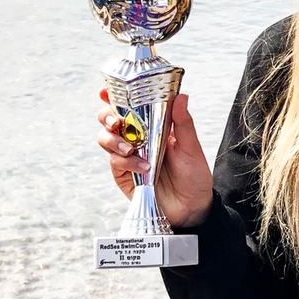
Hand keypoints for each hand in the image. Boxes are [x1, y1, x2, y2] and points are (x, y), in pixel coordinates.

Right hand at [96, 89, 213, 227]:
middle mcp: (137, 138)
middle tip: (117, 122)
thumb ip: (183, 123)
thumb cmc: (194, 175)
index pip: (130, 106)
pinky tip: (142, 167)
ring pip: (105, 138)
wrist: (191, 207)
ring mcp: (128, 156)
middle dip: (107, 116)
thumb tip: (182, 95)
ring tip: (130, 148)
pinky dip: (125, 162)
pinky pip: (114, 162)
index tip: (104, 91)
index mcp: (153, 126)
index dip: (113, 96)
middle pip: (109, 119)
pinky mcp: (123, 174)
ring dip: (114, 140)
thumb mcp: (192, 147)